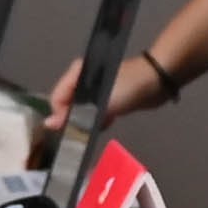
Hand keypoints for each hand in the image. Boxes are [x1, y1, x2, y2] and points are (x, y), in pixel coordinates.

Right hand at [46, 52, 165, 132]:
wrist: (159, 81)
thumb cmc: (129, 87)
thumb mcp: (101, 103)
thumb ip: (75, 115)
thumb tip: (48, 124)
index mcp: (77, 74)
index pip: (57, 98)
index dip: (60, 115)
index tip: (69, 130)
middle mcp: (83, 80)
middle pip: (68, 105)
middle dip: (73, 120)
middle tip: (81, 133)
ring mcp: (96, 90)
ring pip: (82, 111)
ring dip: (86, 122)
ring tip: (94, 129)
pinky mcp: (108, 99)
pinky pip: (95, 113)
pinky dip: (98, 120)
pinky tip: (105, 125)